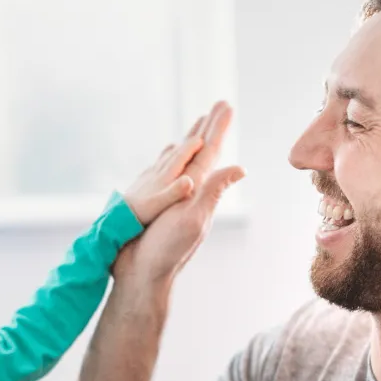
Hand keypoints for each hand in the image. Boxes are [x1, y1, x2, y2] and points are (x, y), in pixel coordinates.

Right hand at [116, 101, 244, 280]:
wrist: (141, 275)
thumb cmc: (165, 251)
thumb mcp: (193, 220)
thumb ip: (212, 193)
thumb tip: (239, 168)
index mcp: (196, 192)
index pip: (211, 154)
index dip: (218, 129)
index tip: (225, 105)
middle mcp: (186, 194)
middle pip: (200, 154)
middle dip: (208, 129)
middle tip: (218, 105)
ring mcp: (171, 201)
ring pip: (182, 164)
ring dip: (190, 143)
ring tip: (196, 126)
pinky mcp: (154, 207)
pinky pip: (163, 176)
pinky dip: (168, 162)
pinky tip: (168, 158)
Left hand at [123, 127, 205, 225]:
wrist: (119, 215)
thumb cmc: (142, 211)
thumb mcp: (161, 204)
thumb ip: (175, 192)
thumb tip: (190, 181)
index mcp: (166, 175)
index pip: (182, 155)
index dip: (194, 146)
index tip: (205, 137)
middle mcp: (159, 170)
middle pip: (178, 149)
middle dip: (191, 137)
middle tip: (203, 120)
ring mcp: (151, 173)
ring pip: (169, 154)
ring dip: (181, 145)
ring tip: (189, 137)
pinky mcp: (145, 178)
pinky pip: (160, 162)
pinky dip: (168, 155)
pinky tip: (167, 154)